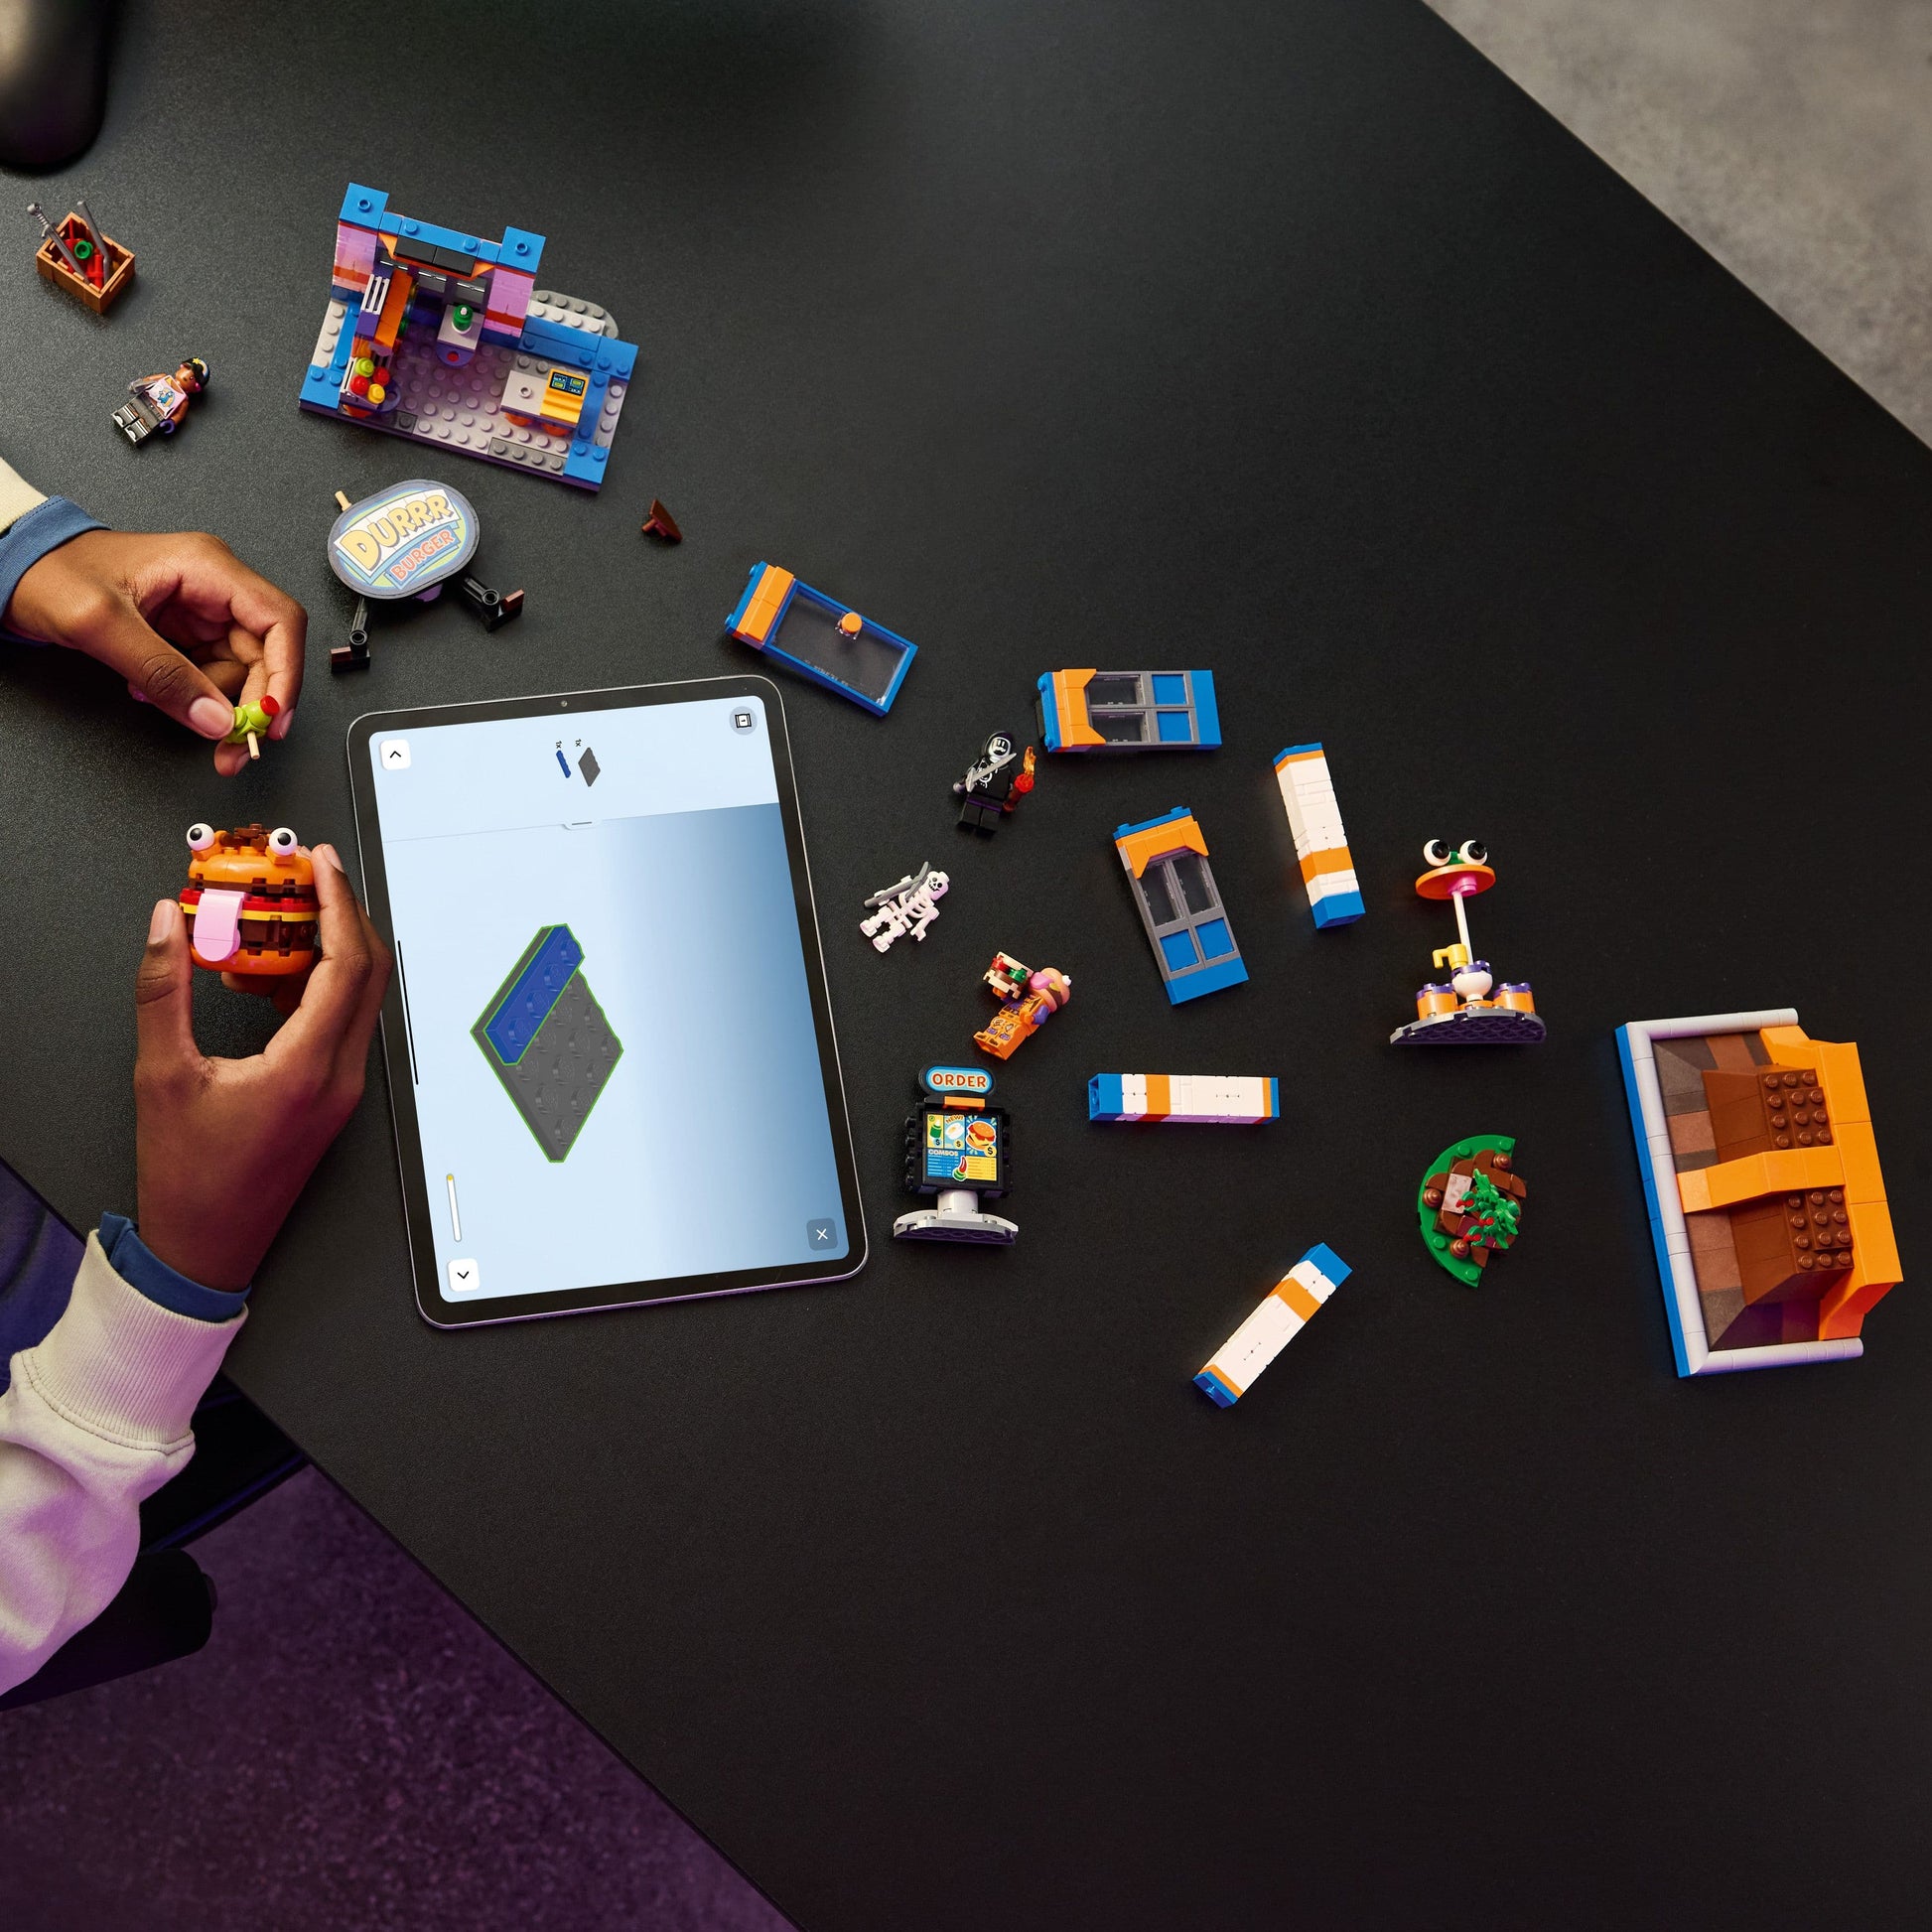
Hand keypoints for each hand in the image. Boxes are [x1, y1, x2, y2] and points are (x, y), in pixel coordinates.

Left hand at [5, 529, 305, 776]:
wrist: (13, 569)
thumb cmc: (50, 572)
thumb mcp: (102, 624)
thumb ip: (163, 674)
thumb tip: (217, 718)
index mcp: (207, 567)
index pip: (279, 621)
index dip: (287, 674)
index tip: (272, 719)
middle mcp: (214, 587)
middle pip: (264, 656)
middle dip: (250, 705)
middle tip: (232, 747)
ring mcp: (201, 611)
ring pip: (240, 673)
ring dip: (214, 704)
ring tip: (167, 707)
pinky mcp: (186, 633)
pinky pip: (210, 676)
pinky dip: (192, 697)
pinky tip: (157, 695)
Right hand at [133, 845, 390, 1290]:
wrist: (206, 1248)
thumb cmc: (189, 1177)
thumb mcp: (161, 1074)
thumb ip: (163, 990)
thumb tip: (169, 923)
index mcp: (311, 1067)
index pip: (348, 962)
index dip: (337, 901)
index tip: (317, 862)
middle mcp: (342, 1075)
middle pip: (368, 971)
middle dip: (340, 912)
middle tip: (303, 874)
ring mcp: (343, 1087)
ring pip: (357, 996)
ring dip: (327, 948)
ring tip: (277, 916)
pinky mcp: (332, 1096)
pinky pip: (340, 1022)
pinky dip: (315, 985)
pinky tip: (268, 974)